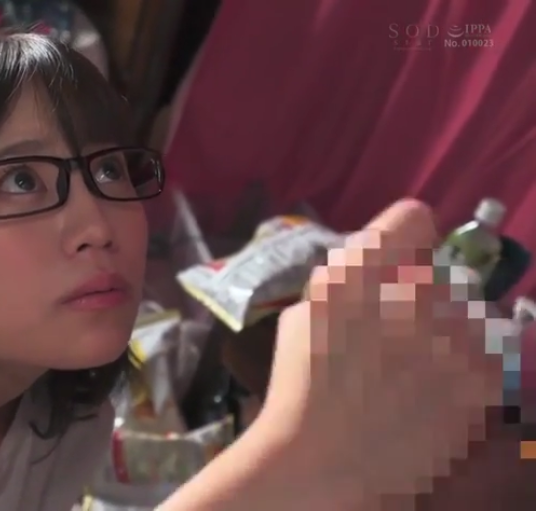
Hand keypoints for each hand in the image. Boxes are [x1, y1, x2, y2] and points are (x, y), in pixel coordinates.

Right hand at [260, 199, 504, 500]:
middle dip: (430, 295)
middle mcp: (419, 293)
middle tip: (403, 333)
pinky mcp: (485, 380)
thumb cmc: (301, 385)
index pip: (412, 218)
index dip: (403, 236)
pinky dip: (474, 366)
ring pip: (479, 313)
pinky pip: (496, 351)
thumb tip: (380, 258)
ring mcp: (457, 338)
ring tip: (427, 367)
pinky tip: (439, 390)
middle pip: (449, 272)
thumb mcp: (305, 312)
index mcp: (365, 272)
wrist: (322, 459)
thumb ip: (347, 276)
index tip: (397, 258)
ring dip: (458, 331)